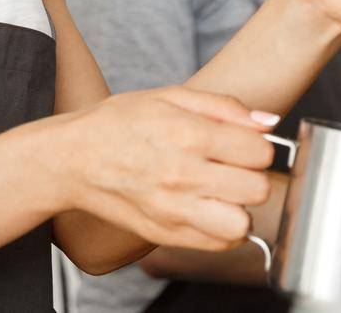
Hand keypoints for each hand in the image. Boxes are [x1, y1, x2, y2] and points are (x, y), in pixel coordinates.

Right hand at [58, 87, 277, 251]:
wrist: (71, 159)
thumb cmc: (119, 123)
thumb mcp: (169, 96)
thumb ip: (224, 107)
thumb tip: (268, 122)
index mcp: (186, 134)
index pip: (259, 152)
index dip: (259, 146)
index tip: (246, 145)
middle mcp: (181, 175)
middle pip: (257, 190)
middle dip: (254, 176)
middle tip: (235, 167)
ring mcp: (172, 210)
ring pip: (241, 224)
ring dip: (241, 208)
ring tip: (224, 192)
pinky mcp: (164, 234)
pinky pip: (218, 244)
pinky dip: (223, 229)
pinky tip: (208, 207)